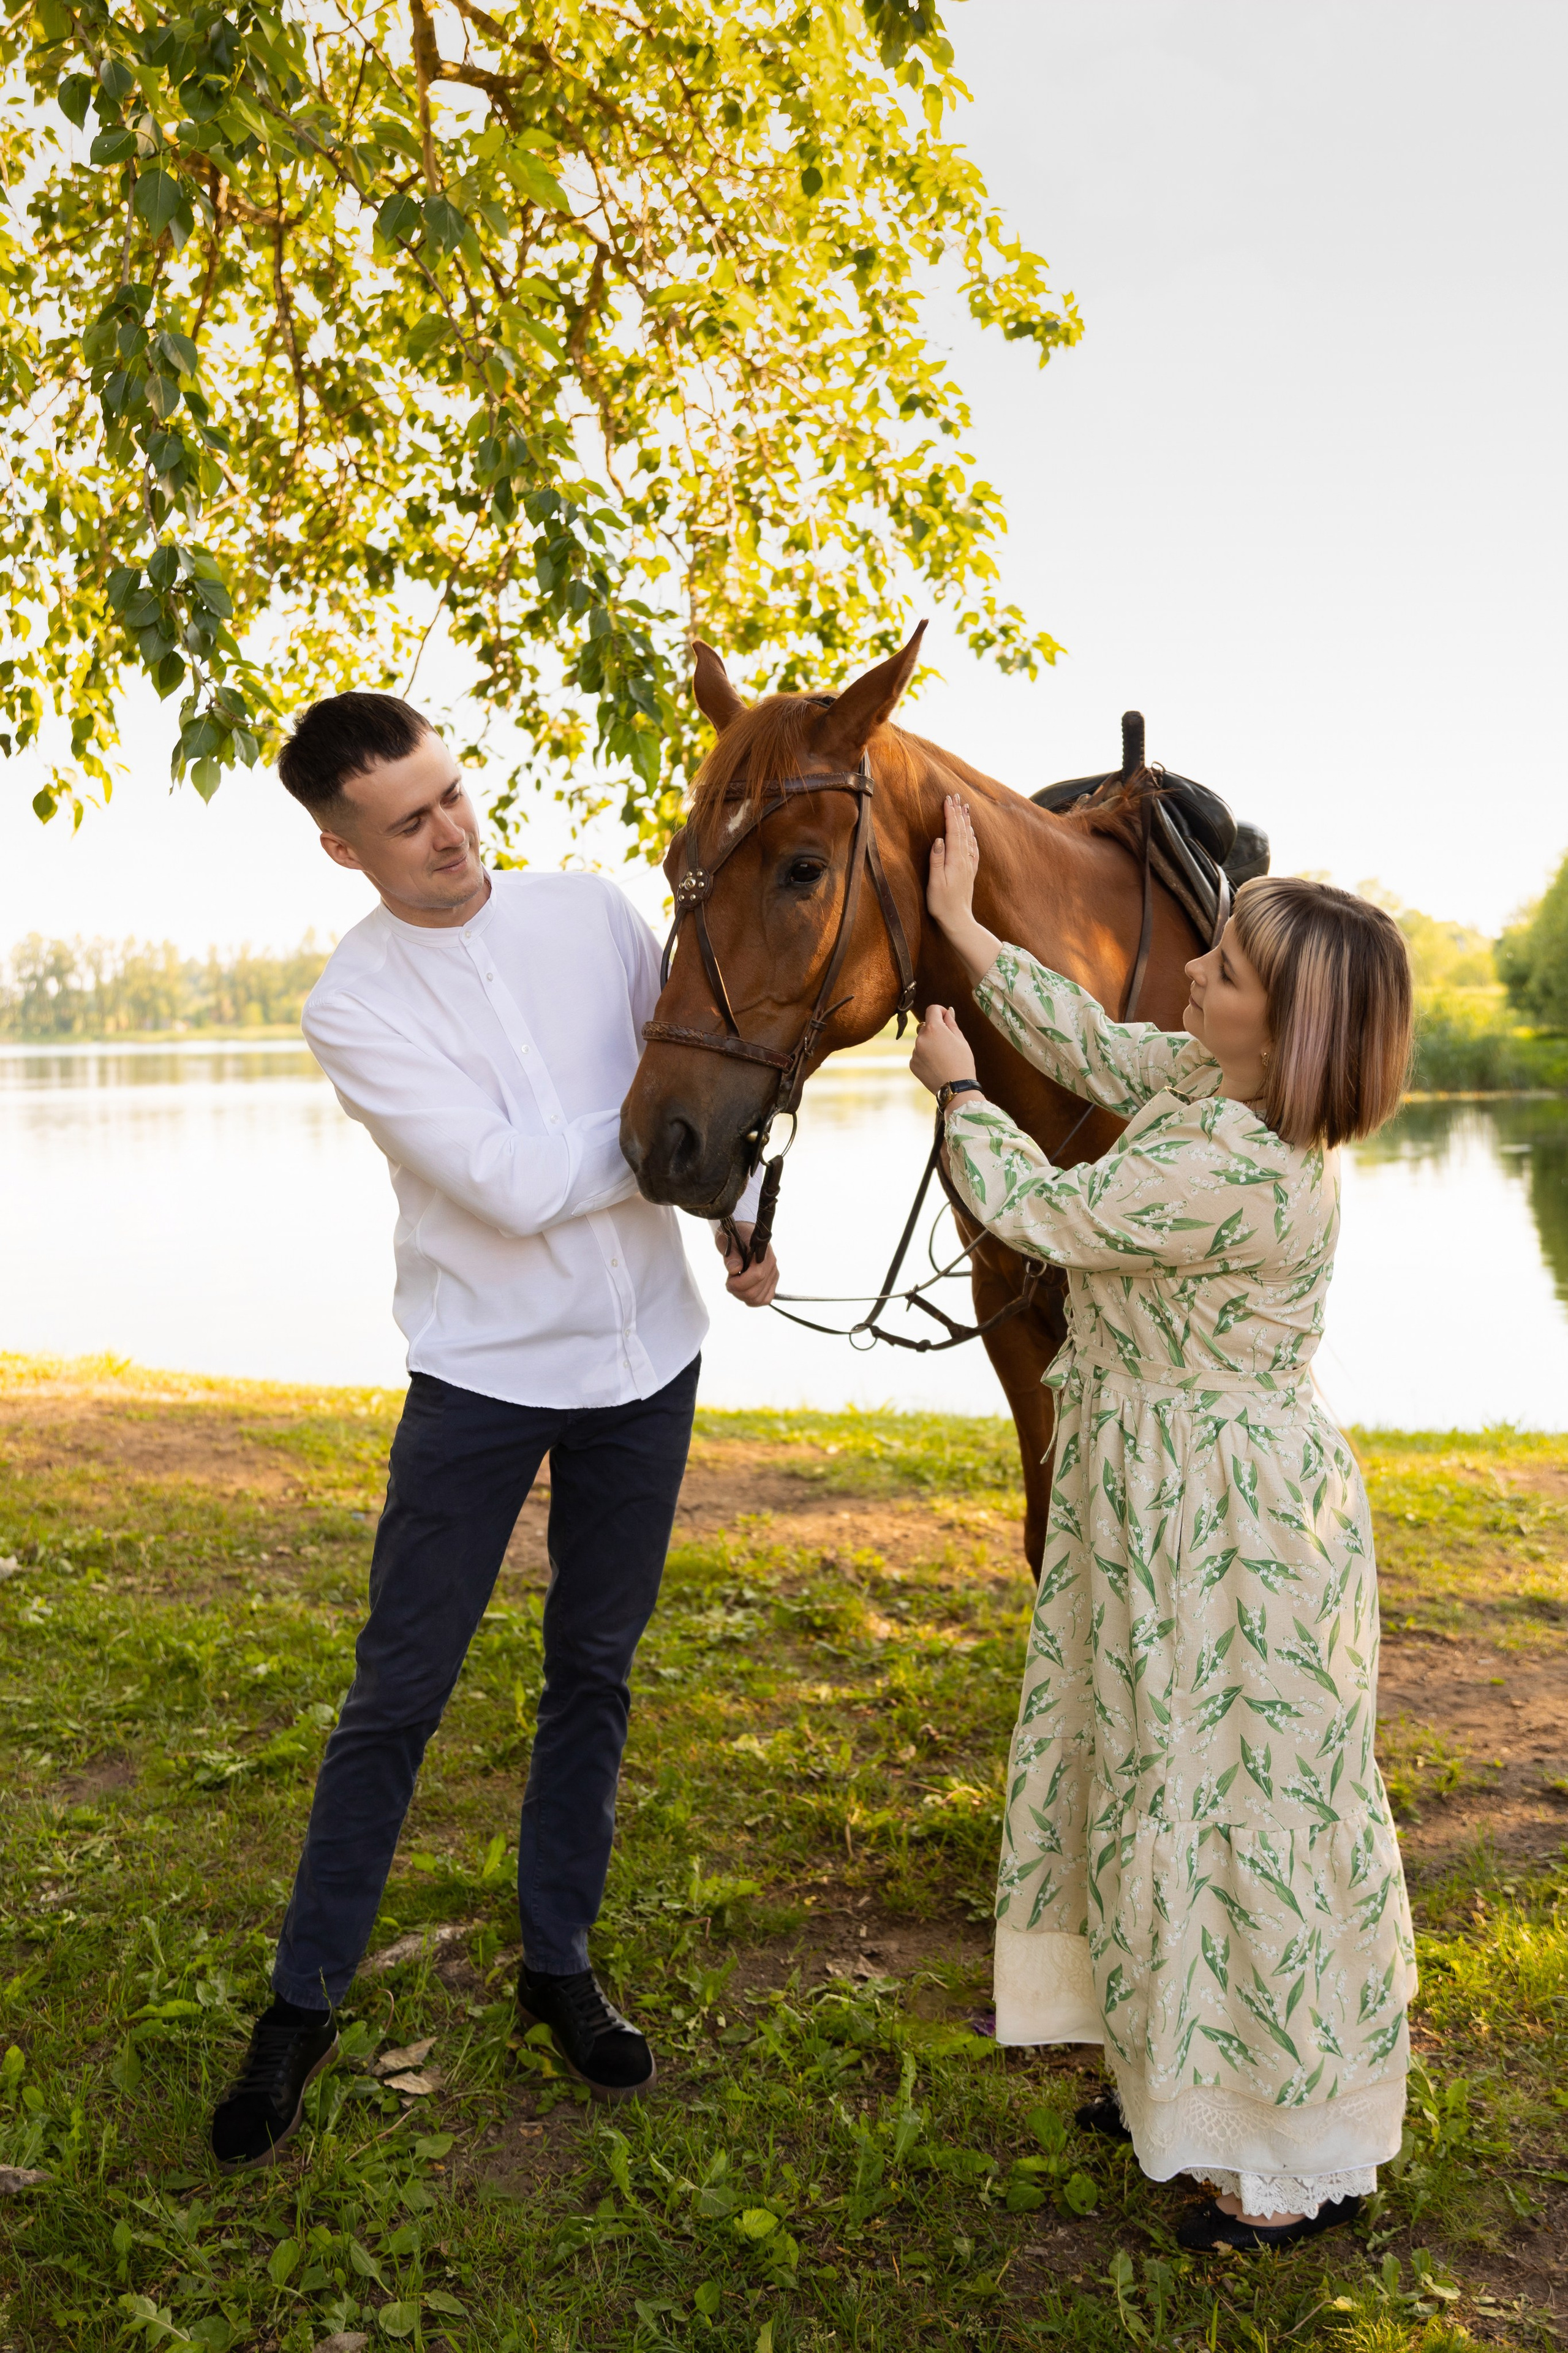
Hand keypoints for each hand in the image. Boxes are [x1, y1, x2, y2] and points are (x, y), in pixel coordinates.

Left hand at [716, 1221, 779, 1305]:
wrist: (743, 1232)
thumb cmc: (735, 1235)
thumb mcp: (728, 1240)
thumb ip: (731, 1255)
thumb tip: (734, 1269)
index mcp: (762, 1252)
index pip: (757, 1275)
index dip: (740, 1283)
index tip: (729, 1280)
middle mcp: (771, 1264)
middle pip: (756, 1291)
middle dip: (738, 1291)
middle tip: (730, 1281)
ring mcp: (773, 1274)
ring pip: (760, 1299)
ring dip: (743, 1296)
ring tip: (736, 1285)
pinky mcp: (772, 1281)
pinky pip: (766, 1299)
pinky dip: (752, 1300)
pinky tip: (743, 1292)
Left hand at [909, 1004, 979, 1095]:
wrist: (956, 1088)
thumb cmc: (962, 1062)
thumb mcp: (960, 1039)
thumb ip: (951, 1023)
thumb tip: (946, 1011)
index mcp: (934, 1029)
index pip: (932, 1009)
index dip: (940, 1011)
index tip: (946, 1018)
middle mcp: (921, 1038)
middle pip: (927, 1026)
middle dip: (936, 1031)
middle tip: (949, 1045)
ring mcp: (915, 1052)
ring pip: (922, 1041)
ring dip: (930, 1044)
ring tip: (943, 1059)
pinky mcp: (912, 1063)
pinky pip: (919, 1054)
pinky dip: (926, 1057)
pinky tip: (936, 1066)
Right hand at [926, 793, 979, 929]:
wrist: (958, 921)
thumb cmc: (942, 904)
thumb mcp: (935, 883)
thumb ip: (936, 861)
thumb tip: (939, 839)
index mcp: (955, 861)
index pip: (953, 832)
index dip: (951, 814)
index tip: (947, 799)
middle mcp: (964, 860)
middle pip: (963, 831)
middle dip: (959, 812)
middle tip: (956, 796)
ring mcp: (968, 866)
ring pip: (968, 838)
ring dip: (966, 821)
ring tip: (964, 807)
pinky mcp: (969, 872)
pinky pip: (973, 849)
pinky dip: (971, 837)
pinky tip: (971, 833)